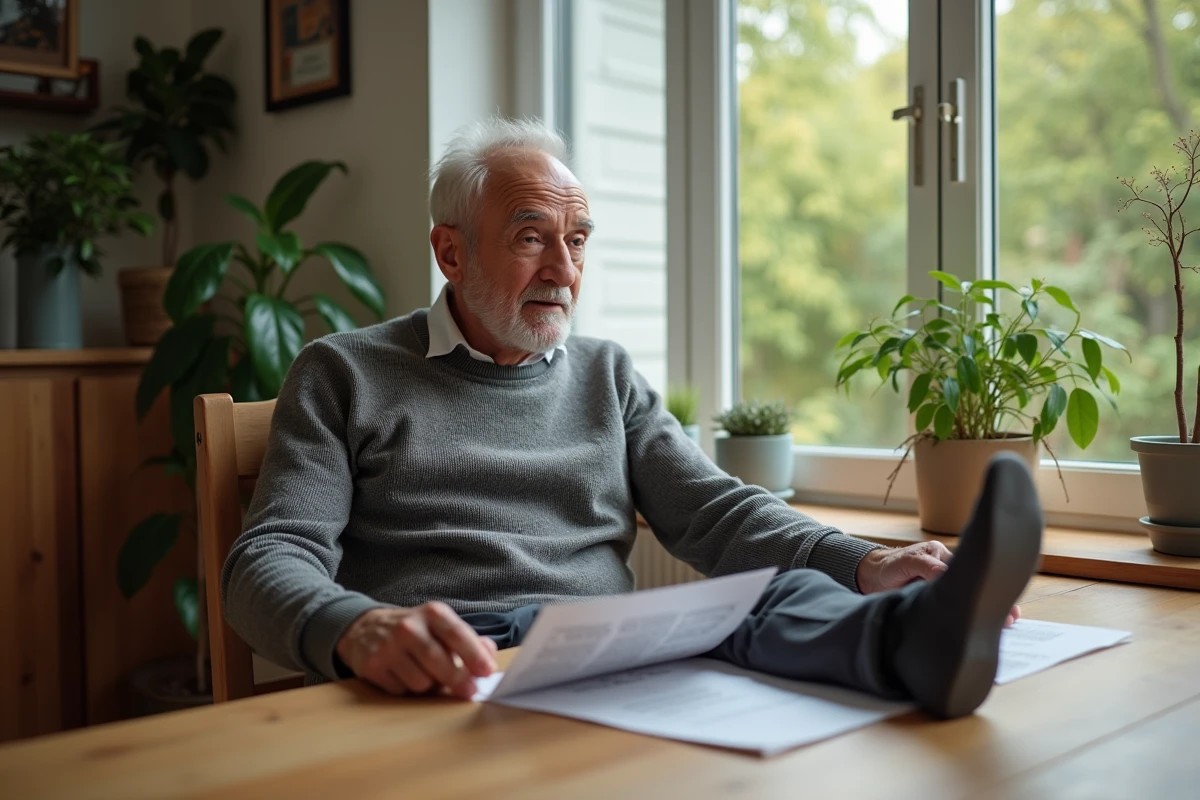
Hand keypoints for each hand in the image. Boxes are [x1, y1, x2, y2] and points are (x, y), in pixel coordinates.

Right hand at [335, 603, 498, 697]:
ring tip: (428, 675)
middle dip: (458, 680)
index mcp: (432, 613)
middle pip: (438, 661)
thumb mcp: (441, 626)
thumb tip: (489, 655)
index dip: (474, 655)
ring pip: (421, 681)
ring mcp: (388, 647)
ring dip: (430, 686)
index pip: (457, 634)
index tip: (487, 672)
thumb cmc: (415, 630)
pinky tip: (405, 677)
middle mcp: (409, 627)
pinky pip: (401, 690)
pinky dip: (408, 690)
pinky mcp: (372, 666)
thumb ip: (469, 640)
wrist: (366, 628)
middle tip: (469, 691)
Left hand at [856, 542, 1020, 626]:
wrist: (870, 577)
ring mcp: (944, 584)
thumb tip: (947, 574)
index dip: (981, 584)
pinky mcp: (939, 598)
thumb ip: (926, 567)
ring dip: (987, 610)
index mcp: (940, 555)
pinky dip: (973, 615)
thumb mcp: (905, 563)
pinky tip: (989, 625)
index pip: (966, 569)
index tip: (997, 598)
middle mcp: (946, 568)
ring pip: (971, 597)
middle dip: (994, 600)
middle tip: (1012, 615)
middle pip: (974, 585)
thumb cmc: (888, 567)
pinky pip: (959, 606)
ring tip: (1009, 622)